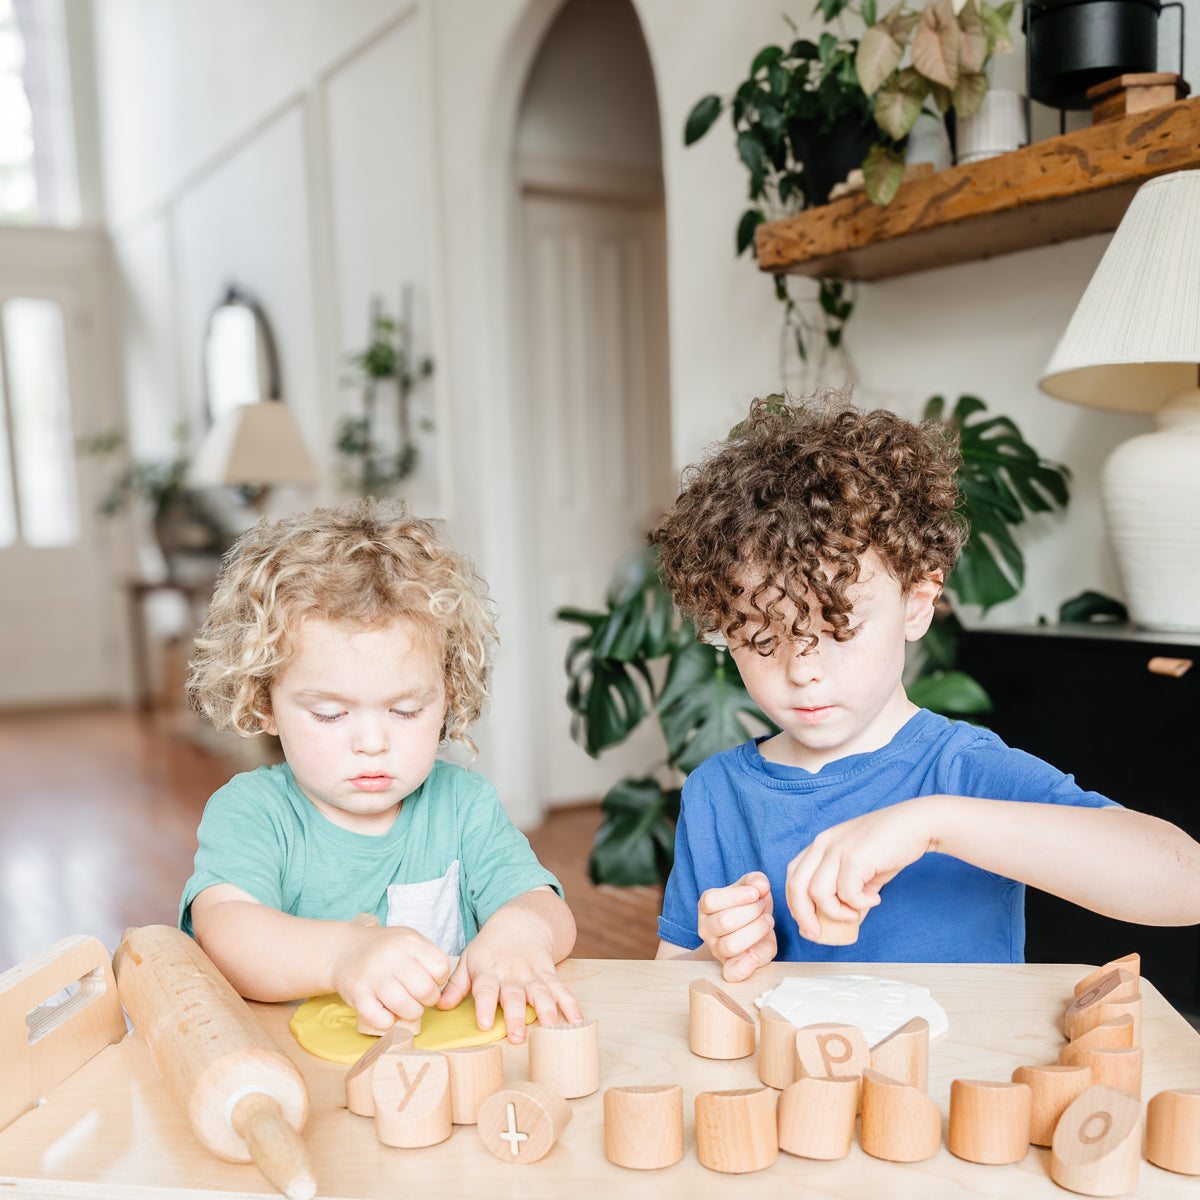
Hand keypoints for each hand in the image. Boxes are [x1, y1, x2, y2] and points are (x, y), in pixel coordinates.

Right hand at [330, 923, 450, 1030]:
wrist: (344, 950)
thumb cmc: (384, 949)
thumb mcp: (409, 940)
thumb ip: (428, 956)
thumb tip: (443, 982)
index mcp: (409, 941)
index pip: (441, 967)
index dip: (440, 979)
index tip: (431, 980)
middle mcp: (391, 955)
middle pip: (425, 990)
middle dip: (428, 1000)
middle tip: (420, 998)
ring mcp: (373, 975)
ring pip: (406, 1007)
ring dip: (411, 1013)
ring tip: (407, 1007)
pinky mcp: (357, 993)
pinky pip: (381, 1019)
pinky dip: (388, 1022)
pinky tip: (387, 1012)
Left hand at [436, 908, 582, 1044]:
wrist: (520, 922)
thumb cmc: (490, 948)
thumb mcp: (468, 960)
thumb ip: (455, 985)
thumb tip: (439, 1005)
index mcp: (488, 971)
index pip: (485, 989)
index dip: (485, 1006)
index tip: (485, 1024)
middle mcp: (511, 974)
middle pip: (514, 995)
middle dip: (516, 1016)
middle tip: (517, 1036)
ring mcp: (532, 974)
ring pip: (540, 993)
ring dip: (546, 1011)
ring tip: (551, 1029)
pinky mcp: (549, 973)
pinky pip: (560, 988)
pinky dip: (570, 1003)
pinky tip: (577, 1019)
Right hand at [697, 871, 776, 981]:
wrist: (753, 930)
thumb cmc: (749, 906)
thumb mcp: (752, 887)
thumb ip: (756, 881)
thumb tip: (760, 884)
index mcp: (706, 906)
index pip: (711, 901)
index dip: (737, 896)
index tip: (756, 893)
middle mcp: (706, 929)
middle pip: (724, 922)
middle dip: (751, 912)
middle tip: (763, 908)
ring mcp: (716, 949)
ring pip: (731, 944)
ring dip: (755, 931)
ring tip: (767, 922)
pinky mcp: (730, 968)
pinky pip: (730, 974)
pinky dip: (744, 967)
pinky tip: (755, 955)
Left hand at [785, 798, 934, 940]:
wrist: (916, 824)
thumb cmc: (890, 847)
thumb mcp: (863, 872)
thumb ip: (851, 895)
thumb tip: (846, 924)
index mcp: (821, 844)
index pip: (793, 875)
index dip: (795, 902)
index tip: (807, 922)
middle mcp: (823, 844)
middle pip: (797, 886)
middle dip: (804, 916)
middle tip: (818, 933)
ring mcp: (837, 849)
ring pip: (817, 892)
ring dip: (836, 912)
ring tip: (856, 912)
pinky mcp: (854, 857)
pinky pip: (847, 893)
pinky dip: (859, 904)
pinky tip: (874, 899)